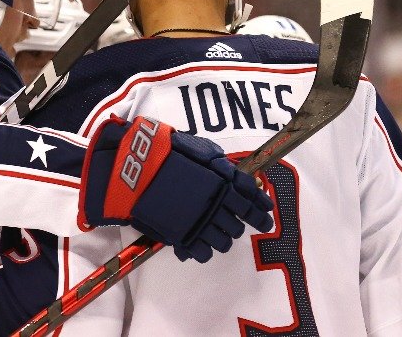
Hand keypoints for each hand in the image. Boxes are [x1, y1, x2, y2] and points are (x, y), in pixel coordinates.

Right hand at [80, 115, 273, 262]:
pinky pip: (202, 252)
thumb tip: (237, 175)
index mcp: (224, 182)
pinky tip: (202, 245)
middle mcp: (217, 204)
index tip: (266, 213)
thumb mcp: (201, 150)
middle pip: (240, 223)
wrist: (135, 168)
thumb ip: (221, 165)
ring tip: (221, 236)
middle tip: (243, 224)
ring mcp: (200, 222)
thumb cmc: (166, 153)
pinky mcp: (182, 236)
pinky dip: (205, 251)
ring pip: (224, 241)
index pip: (252, 200)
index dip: (261, 209)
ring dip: (225, 238)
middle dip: (243, 224)